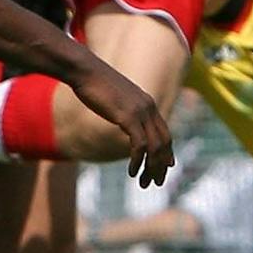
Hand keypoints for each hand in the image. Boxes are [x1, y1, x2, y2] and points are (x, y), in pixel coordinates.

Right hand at [69, 58, 173, 186]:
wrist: (85, 70)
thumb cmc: (95, 83)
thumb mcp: (115, 99)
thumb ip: (124, 110)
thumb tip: (124, 119)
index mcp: (148, 104)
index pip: (165, 133)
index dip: (167, 153)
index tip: (165, 168)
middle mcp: (149, 108)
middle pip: (164, 143)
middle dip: (161, 165)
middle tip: (155, 182)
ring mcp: (140, 111)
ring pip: (155, 147)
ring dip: (151, 168)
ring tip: (144, 183)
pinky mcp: (128, 116)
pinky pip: (140, 145)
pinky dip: (138, 161)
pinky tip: (132, 171)